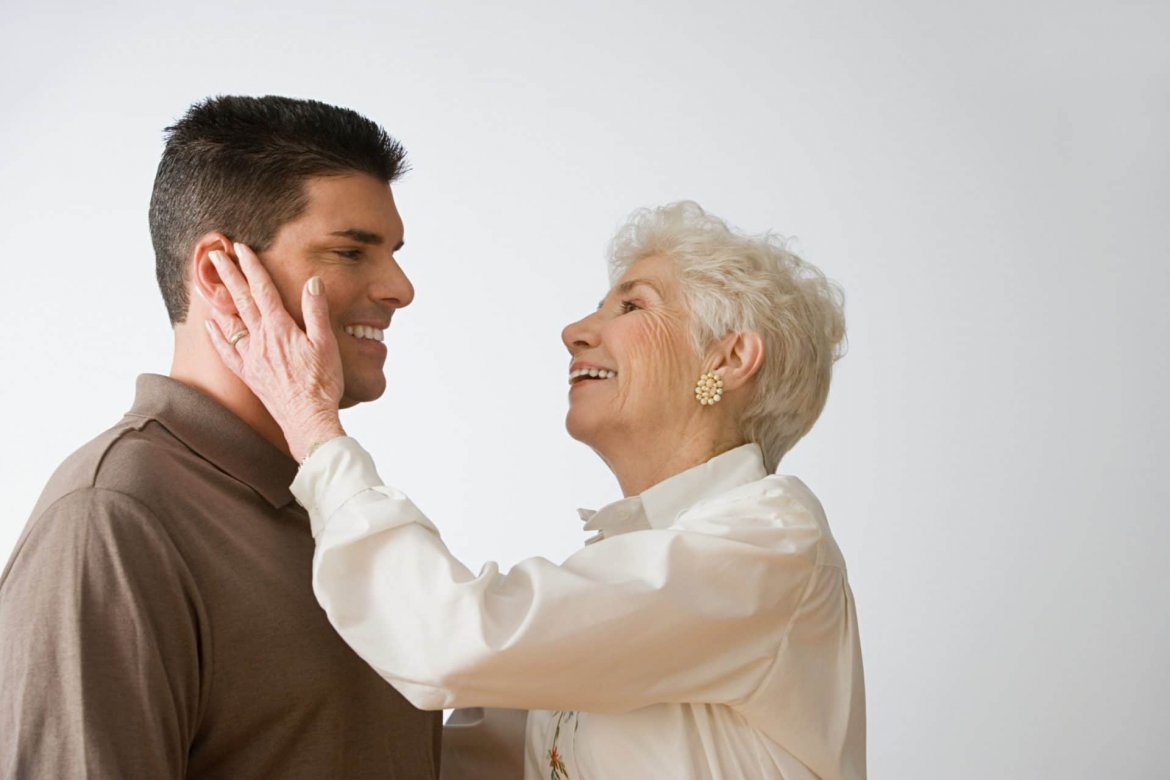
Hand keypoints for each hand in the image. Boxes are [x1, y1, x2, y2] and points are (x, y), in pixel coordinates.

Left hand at [205, 243, 345, 460]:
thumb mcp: (326, 343)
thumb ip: (316, 311)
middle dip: (228, 274)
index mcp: (280, 329)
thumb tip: (312, 282)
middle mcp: (261, 340)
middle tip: (215, 254)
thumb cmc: (321, 384)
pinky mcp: (249, 374)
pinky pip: (227, 351)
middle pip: (241, 300)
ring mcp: (251, 357)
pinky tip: (209, 325)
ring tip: (207, 283)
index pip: (262, 290)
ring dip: (218, 299)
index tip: (240, 248)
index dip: (251, 266)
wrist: (308, 420)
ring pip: (230, 321)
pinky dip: (216, 335)